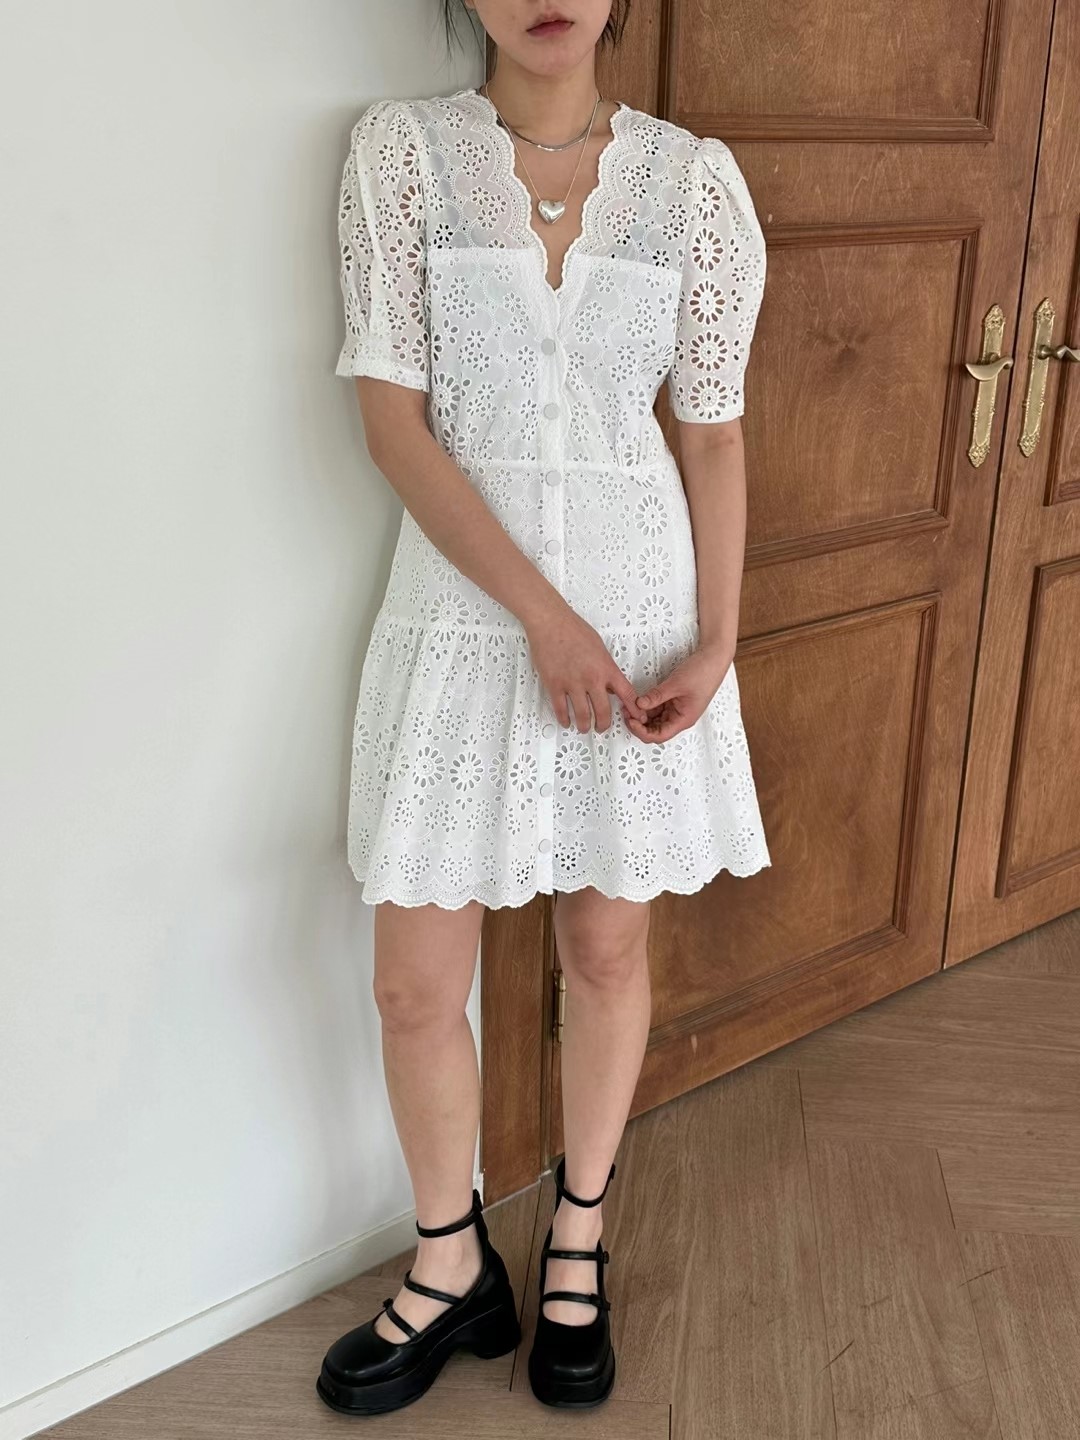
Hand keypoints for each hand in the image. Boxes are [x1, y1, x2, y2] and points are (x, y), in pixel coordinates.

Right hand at [526, 606, 649, 732]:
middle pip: (603, 712)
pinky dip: (564, 719)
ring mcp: (572, 683)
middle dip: (604, 725)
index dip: (633, 709)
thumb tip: (609, 684)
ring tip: (584, 728)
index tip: (637, 717)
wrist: (551, 622)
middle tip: (602, 727)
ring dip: (584, 726)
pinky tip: (566, 721)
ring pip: (582, 715)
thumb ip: (606, 668)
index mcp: (606, 668)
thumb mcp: (600, 648)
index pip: (626, 694)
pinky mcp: (554, 685)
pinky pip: (561, 709)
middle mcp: (592, 679)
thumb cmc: (574, 630)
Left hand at [622, 639, 735, 743]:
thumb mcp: (675, 684)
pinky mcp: (674, 701)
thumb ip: (656, 696)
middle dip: (639, 724)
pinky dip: (647, 706)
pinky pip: (658, 708)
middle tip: (626, 712)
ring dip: (642, 714)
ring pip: (655, 719)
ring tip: (629, 704)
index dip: (642, 732)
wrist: (713, 658)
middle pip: (655, 730)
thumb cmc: (703, 672)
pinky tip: (638, 700)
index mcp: (684, 719)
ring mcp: (677, 709)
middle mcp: (680, 717)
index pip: (659, 736)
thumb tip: (638, 705)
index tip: (630, 721)